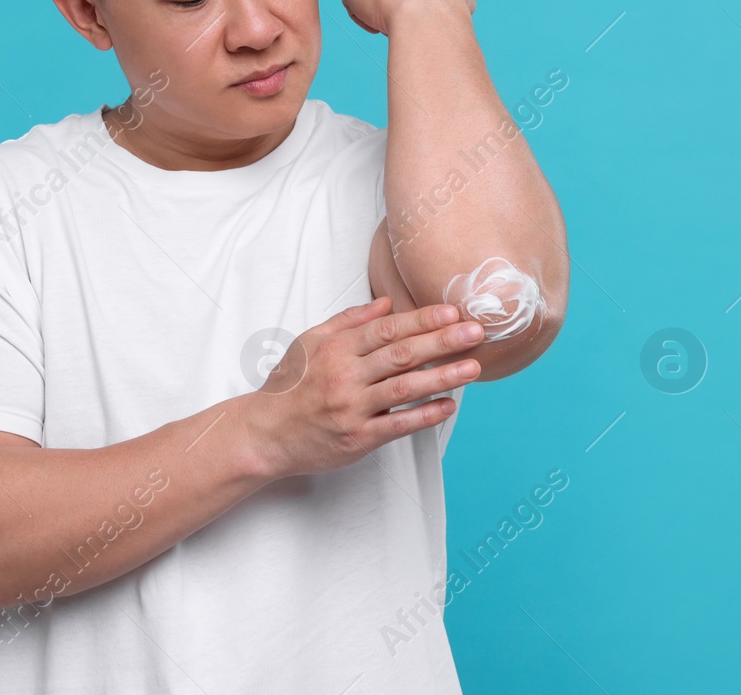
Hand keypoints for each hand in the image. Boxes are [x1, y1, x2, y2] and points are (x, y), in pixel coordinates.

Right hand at [241, 296, 484, 478]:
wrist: (265, 433)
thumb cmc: (290, 385)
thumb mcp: (310, 342)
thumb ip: (349, 320)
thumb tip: (387, 302)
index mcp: (337, 349)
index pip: (387, 330)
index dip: (422, 320)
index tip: (452, 313)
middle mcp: (346, 376)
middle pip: (402, 354)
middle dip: (442, 342)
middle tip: (476, 333)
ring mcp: (353, 408)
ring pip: (405, 388)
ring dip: (443, 376)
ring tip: (473, 367)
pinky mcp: (358, 438)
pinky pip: (398, 425)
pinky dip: (425, 415)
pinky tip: (449, 405)